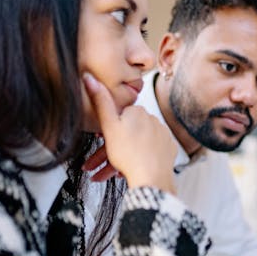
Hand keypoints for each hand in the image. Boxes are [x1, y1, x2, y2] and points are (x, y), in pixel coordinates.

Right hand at [83, 72, 176, 192]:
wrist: (151, 178)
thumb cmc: (129, 153)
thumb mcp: (109, 126)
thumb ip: (100, 101)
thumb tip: (89, 77)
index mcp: (138, 111)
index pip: (117, 117)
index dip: (103, 130)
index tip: (94, 142)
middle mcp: (153, 120)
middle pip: (124, 134)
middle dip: (105, 151)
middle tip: (92, 166)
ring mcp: (162, 136)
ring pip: (133, 146)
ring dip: (115, 161)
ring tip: (101, 176)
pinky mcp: (167, 150)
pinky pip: (147, 154)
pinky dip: (134, 162)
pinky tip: (123, 173)